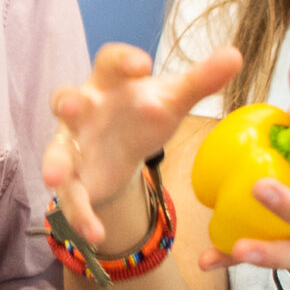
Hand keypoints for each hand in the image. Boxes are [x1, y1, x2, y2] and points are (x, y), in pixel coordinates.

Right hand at [43, 43, 240, 250]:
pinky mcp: (74, 178)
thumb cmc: (143, 112)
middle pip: (66, 100)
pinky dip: (81, 215)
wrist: (123, 148)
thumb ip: (201, 79)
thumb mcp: (172, 99)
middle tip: (70, 106)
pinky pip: (71, 196)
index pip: (109, 62)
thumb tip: (235, 55)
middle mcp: (83, 110)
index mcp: (109, 83)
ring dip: (54, 163)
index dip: (122, 60)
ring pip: (57, 152)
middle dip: (65, 103)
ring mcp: (73, 145)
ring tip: (56, 178)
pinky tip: (95, 235)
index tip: (143, 65)